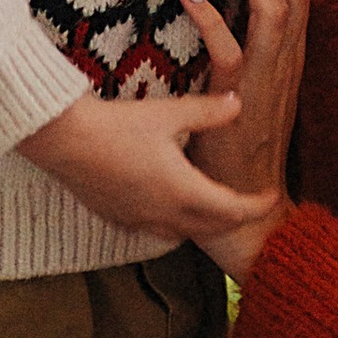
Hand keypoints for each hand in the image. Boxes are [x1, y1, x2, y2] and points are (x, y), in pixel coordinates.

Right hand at [17, 87, 280, 249]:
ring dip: (204, 224)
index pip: (233, 210)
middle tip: (249, 204)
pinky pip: (155, 230)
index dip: (257, 205)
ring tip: (213, 205)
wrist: (64, 141)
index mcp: (184, 192)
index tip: (273, 197)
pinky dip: (173, 223)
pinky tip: (168, 204)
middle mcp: (164, 215)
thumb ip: (209, 112)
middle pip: (211, 228)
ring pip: (183, 234)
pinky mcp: (117, 218)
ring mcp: (138, 220)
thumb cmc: (118, 125)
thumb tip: (239, 103)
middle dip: (235, 218)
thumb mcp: (169, 114)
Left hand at [180, 0, 309, 204]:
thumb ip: (242, 27)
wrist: (245, 198)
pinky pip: (232, 52)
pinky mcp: (240, 99)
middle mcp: (289, 53)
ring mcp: (269, 75)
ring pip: (279, 5)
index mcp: (293, 43)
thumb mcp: (248, 69)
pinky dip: (212, 20)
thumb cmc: (237, 129)